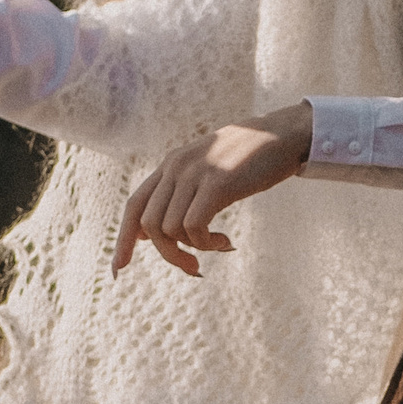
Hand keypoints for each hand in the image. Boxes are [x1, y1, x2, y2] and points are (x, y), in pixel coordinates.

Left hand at [114, 105, 313, 277]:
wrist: (284, 135)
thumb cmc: (250, 160)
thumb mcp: (208, 171)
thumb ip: (180, 194)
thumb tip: (149, 234)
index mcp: (171, 165)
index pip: (134, 206)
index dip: (123, 240)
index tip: (118, 269)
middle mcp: (176, 167)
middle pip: (148, 225)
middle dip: (168, 254)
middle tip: (194, 268)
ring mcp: (195, 173)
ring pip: (170, 230)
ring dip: (193, 249)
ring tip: (219, 245)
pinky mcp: (217, 183)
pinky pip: (194, 227)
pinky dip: (206, 244)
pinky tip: (226, 242)